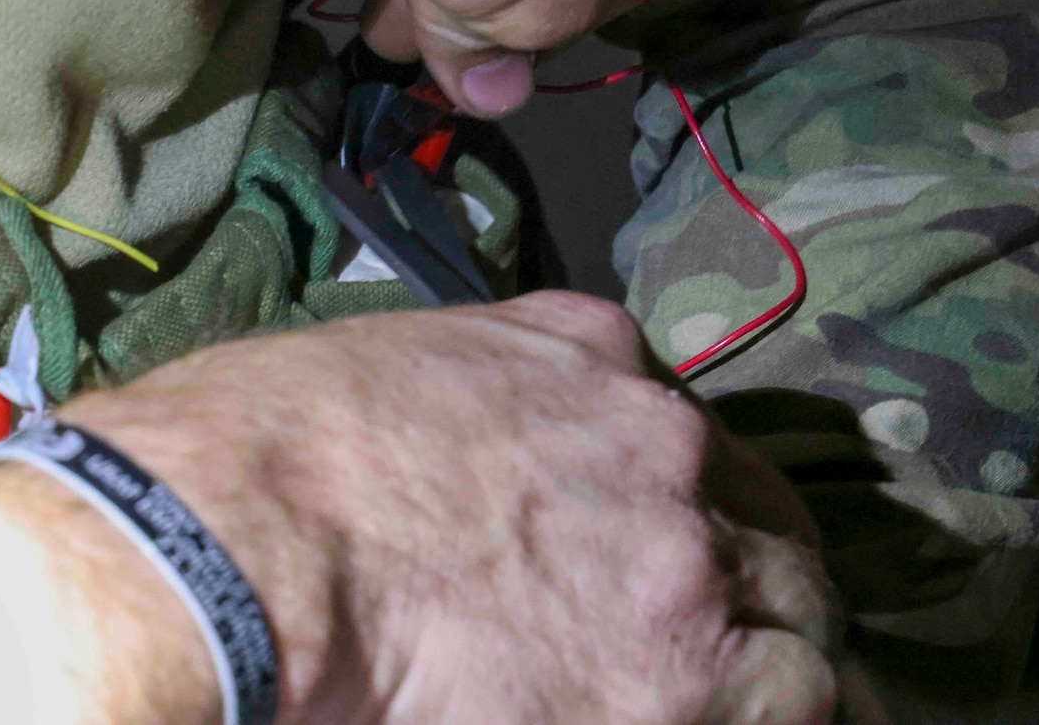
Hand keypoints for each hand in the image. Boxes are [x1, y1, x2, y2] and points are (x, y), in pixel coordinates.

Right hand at [58, 291, 838, 724]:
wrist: (243, 542)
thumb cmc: (268, 454)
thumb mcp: (396, 362)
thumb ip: (488, 392)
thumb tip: (484, 470)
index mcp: (590, 351)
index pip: (688, 432)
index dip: (692, 503)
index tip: (677, 546)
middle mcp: (659, 441)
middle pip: (760, 520)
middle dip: (750, 576)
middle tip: (730, 633)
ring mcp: (678, 555)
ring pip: (795, 611)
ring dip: (774, 652)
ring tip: (745, 700)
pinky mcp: (677, 675)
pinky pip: (795, 702)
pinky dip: (772, 713)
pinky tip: (737, 720)